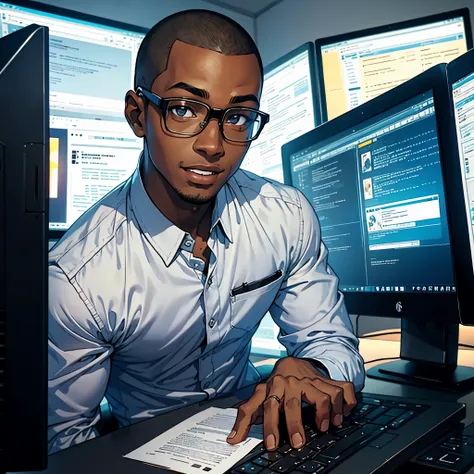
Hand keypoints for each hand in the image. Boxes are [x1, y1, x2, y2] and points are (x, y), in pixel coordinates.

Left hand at [226, 357, 356, 450]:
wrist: (292, 363)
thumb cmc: (276, 386)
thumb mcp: (259, 397)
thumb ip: (245, 416)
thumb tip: (232, 438)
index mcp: (274, 387)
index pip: (270, 406)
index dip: (270, 426)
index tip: (272, 444)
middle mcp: (293, 383)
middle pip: (294, 403)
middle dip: (295, 424)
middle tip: (298, 442)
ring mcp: (313, 381)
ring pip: (323, 395)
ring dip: (326, 413)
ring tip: (326, 427)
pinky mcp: (329, 381)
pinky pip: (343, 390)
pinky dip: (346, 403)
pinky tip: (343, 415)